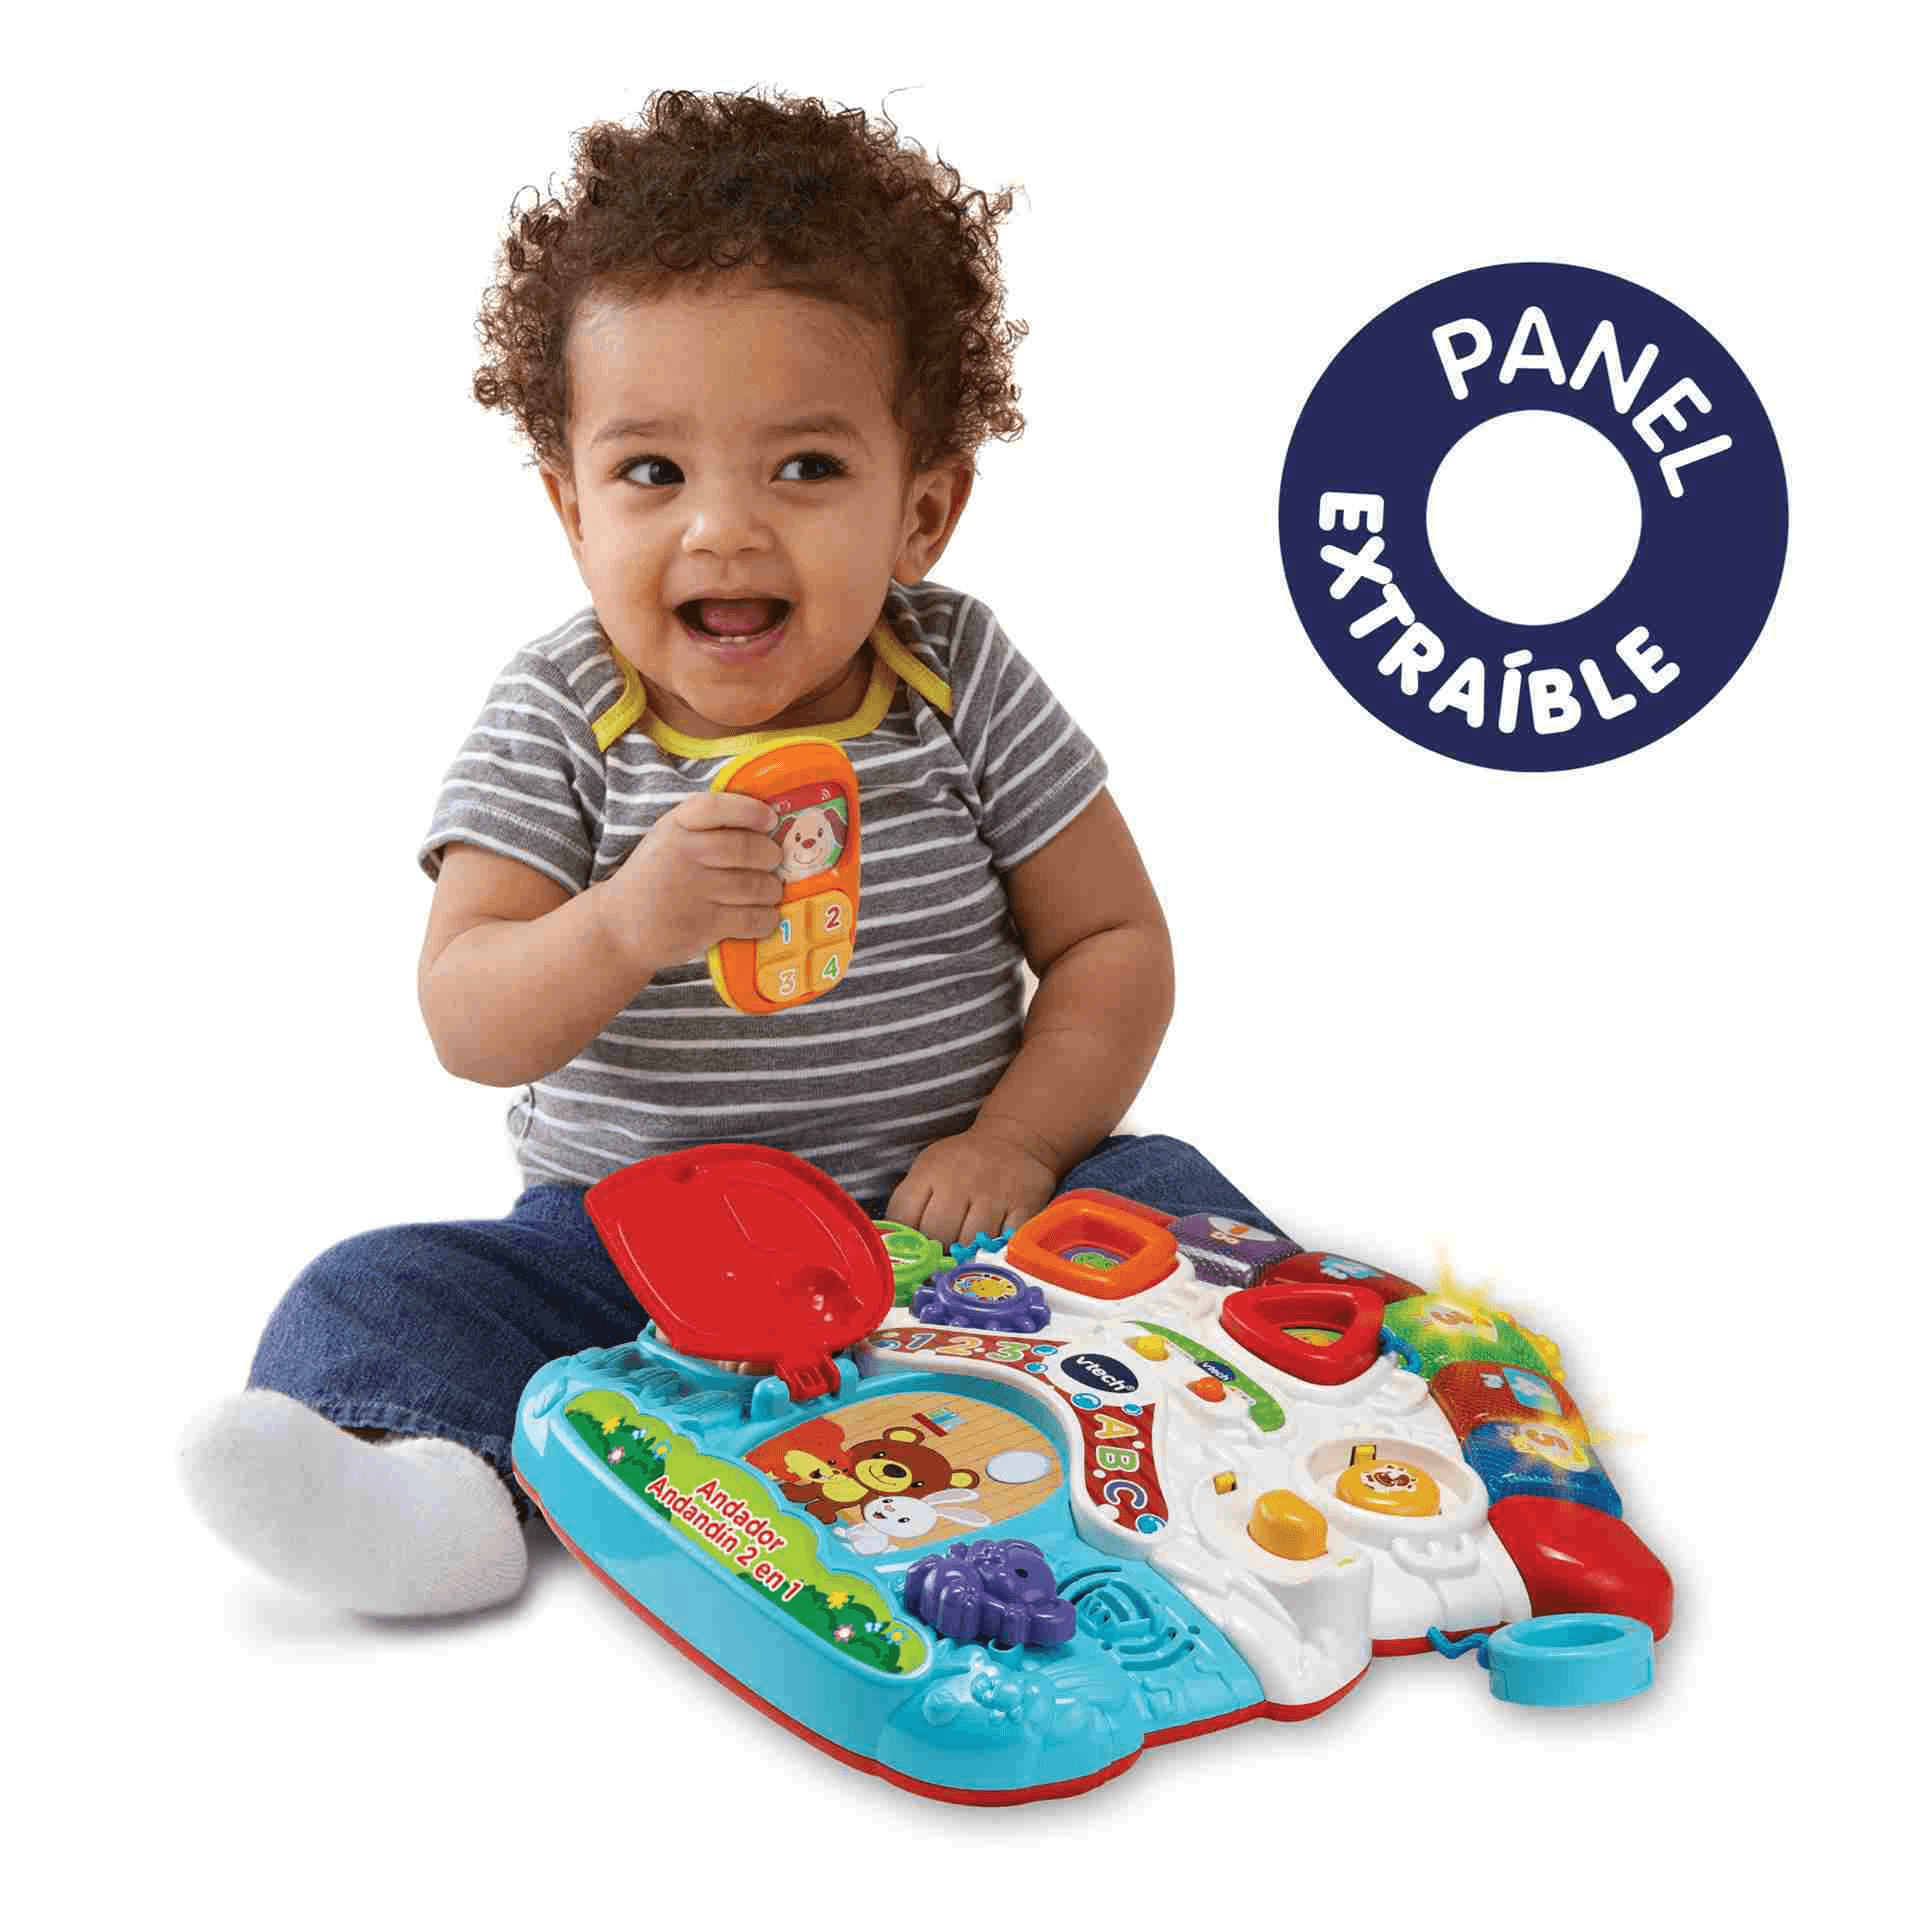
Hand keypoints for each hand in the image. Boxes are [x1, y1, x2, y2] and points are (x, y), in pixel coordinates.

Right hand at [602, 791, 784, 970]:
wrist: (620, 927)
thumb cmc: (654, 878)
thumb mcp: (667, 840)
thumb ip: (703, 829)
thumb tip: (764, 825)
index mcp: (674, 828)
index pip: (715, 808)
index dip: (749, 811)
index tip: (769, 820)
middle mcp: (683, 854)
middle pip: (746, 848)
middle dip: (770, 855)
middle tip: (773, 860)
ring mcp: (693, 891)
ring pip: (754, 885)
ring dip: (771, 889)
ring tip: (769, 890)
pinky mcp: (702, 925)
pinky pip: (751, 918)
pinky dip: (766, 918)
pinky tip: (764, 916)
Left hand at [883, 1123, 1058, 1248]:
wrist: (1014, 1139)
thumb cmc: (963, 1163)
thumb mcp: (929, 1170)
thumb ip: (911, 1205)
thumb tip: (894, 1248)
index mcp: (929, 1171)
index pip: (904, 1217)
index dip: (906, 1240)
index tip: (914, 1249)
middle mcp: (960, 1181)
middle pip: (938, 1234)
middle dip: (938, 1250)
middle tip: (944, 1251)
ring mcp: (994, 1194)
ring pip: (971, 1243)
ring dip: (967, 1253)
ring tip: (968, 1248)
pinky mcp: (1024, 1205)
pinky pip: (1006, 1242)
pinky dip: (998, 1251)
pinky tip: (993, 1245)